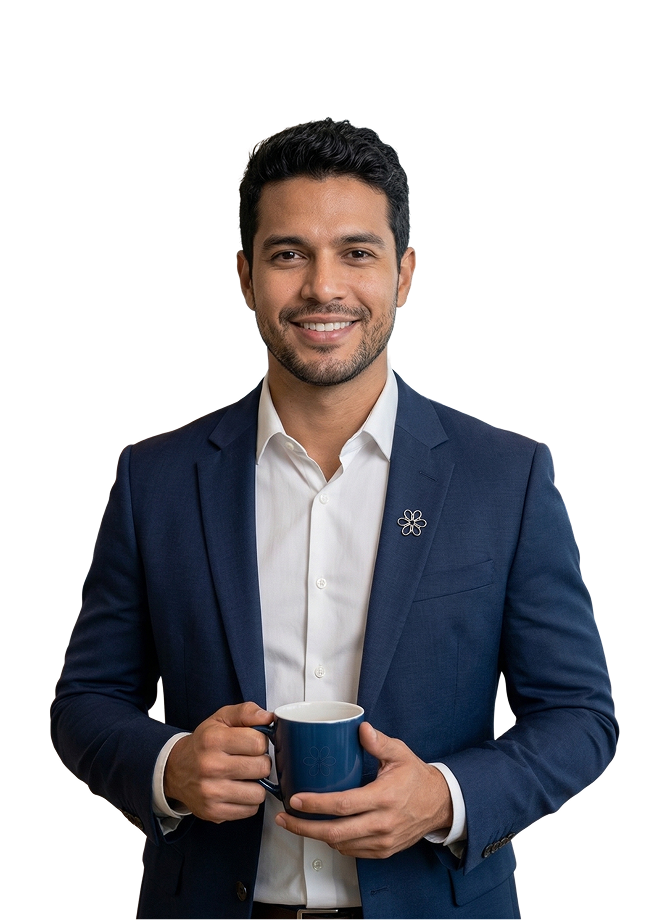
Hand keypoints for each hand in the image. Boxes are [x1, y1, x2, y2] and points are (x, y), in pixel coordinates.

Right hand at [164, 702, 272, 823]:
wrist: (176, 770)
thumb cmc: (205, 742)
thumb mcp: (221, 718)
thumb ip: (246, 712)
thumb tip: (269, 718)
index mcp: (214, 739)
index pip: (259, 743)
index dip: (261, 742)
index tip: (253, 743)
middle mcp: (211, 766)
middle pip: (262, 768)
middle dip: (261, 763)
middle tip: (250, 760)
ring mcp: (211, 793)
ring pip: (259, 793)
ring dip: (257, 785)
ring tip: (245, 776)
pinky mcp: (213, 812)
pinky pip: (250, 810)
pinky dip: (248, 801)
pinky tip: (238, 790)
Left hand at [275, 722, 452, 858]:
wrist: (439, 804)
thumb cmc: (416, 777)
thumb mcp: (400, 753)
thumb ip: (379, 742)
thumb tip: (361, 728)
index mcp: (384, 798)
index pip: (343, 805)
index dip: (316, 804)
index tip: (295, 800)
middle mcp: (382, 823)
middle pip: (335, 833)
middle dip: (304, 828)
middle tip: (284, 818)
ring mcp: (382, 841)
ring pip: (341, 845)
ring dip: (315, 836)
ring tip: (296, 823)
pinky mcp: (382, 851)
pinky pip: (352, 851)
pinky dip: (334, 843)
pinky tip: (322, 831)